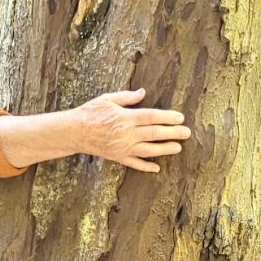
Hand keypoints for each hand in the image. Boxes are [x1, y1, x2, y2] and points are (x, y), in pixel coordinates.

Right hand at [76, 88, 190, 172]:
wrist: (74, 132)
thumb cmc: (90, 112)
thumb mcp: (108, 99)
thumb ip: (127, 97)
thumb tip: (143, 92)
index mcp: (125, 117)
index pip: (151, 117)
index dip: (167, 117)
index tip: (180, 117)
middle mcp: (126, 133)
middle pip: (154, 133)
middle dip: (172, 133)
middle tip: (187, 133)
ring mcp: (123, 147)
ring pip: (148, 150)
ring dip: (164, 149)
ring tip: (178, 148)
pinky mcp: (117, 157)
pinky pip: (134, 163)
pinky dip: (146, 167)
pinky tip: (156, 168)